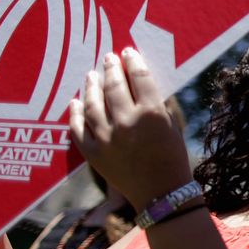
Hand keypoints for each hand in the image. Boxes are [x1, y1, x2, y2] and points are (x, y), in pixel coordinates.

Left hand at [69, 50, 191, 209]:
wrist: (163, 196)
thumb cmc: (174, 160)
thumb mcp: (173, 127)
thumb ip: (157, 105)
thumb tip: (140, 84)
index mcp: (151, 113)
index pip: (139, 77)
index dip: (133, 61)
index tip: (128, 52)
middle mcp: (126, 122)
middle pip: (114, 85)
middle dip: (111, 68)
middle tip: (108, 58)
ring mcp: (106, 138)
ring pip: (92, 103)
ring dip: (91, 86)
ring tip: (91, 75)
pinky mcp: (93, 153)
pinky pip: (78, 129)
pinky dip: (75, 114)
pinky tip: (75, 102)